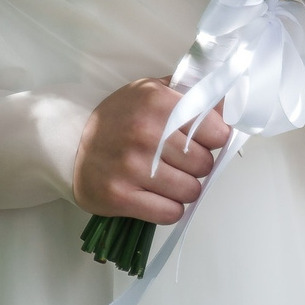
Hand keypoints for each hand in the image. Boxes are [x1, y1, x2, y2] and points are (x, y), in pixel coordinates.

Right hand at [72, 78, 230, 223]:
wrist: (71, 143)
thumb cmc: (122, 118)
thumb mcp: (153, 92)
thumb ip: (193, 94)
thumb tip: (233, 103)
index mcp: (158, 101)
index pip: (216, 131)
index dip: (214, 139)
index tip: (203, 140)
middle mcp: (145, 133)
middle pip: (204, 164)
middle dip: (198, 165)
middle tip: (180, 161)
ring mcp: (131, 166)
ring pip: (190, 190)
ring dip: (185, 189)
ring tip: (168, 178)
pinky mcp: (119, 196)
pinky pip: (169, 213)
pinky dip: (169, 209)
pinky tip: (157, 196)